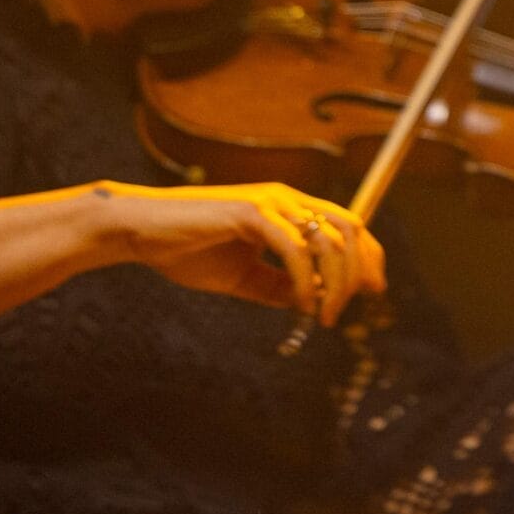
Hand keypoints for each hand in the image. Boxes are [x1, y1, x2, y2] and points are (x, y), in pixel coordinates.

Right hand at [98, 181, 386, 326]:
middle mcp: (287, 199)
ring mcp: (271, 202)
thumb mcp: (242, 276)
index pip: (347, 226)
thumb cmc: (186, 250)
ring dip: (336, 281)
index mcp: (289, 209)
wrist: (140, 232)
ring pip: (328, 240)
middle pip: (348, 230)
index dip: (367, 257)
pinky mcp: (251, 212)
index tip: (373, 291)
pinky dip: (305, 279)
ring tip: (325, 315)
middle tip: (353, 306)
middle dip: (360, 270)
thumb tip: (311, 304)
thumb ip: (277, 286)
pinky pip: (294, 248)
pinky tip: (303, 303)